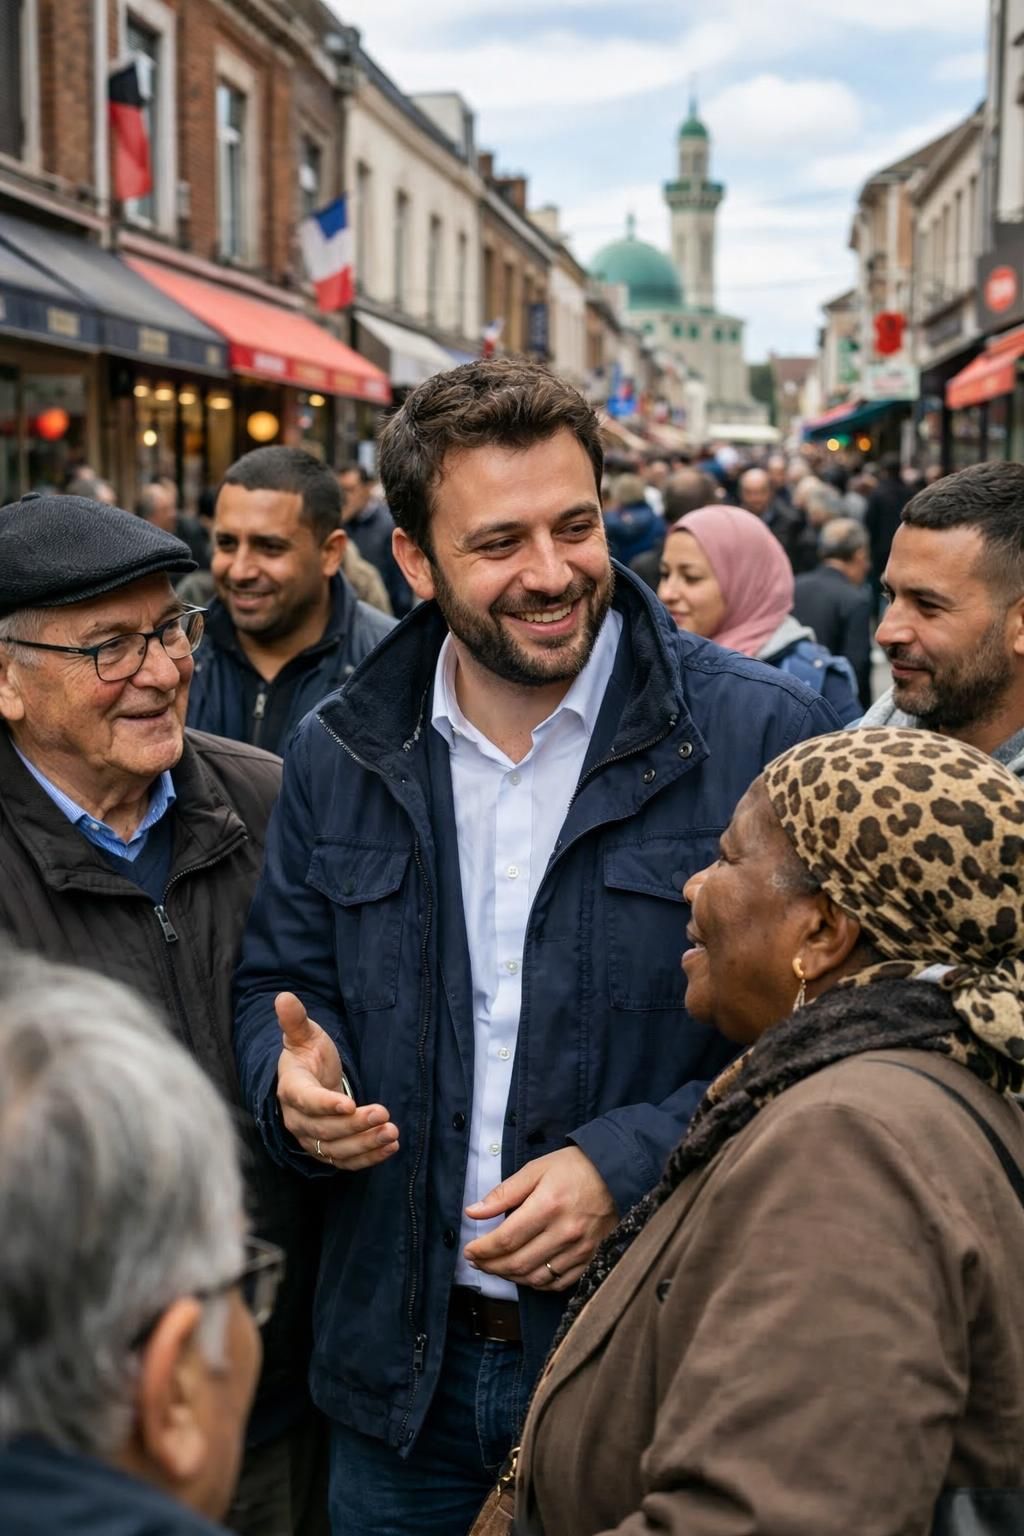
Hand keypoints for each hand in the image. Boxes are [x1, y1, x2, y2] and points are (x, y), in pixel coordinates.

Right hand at [274, 992, 398, 1170]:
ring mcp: (311, 1139)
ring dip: (365, 1144)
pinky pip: (345, 1161)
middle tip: (384, 1114)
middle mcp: (297, 1120)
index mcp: (291, 1089)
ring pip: (336, 1149)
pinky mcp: (326, 1152)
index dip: (326, 1104)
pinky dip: (368, 1158)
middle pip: (325, 1129)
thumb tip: (283, 996)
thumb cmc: (308, 1055)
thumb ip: (295, 1020)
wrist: (309, 1080)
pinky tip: (390, 1148)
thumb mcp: (305, 1035)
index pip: (307, 1101)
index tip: (350, 1104)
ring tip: (391, 1133)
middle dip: (356, 1125)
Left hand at [463, 1147, 616, 1291]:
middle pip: (518, 1263)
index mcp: (548, 1206)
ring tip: (497, 1267)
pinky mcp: (592, 1259)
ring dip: (510, 1277)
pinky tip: (525, 1274)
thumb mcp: (536, 1169)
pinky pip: (558, 1283)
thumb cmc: (574, 1168)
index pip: (506, 1239)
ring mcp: (580, 1250)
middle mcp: (564, 1232)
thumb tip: (473, 1212)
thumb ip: (504, 1193)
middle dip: (491, 1266)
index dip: (483, 1249)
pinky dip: (537, 1283)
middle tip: (477, 1261)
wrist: (617, 1174)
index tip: (469, 1250)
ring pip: (536, 1278)